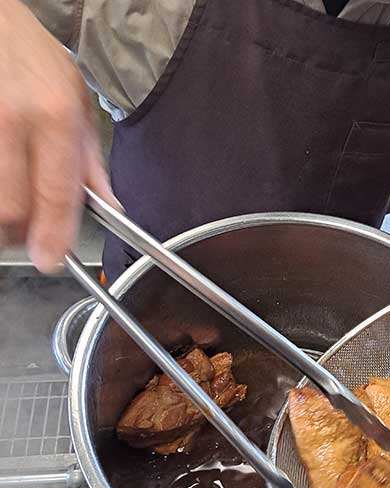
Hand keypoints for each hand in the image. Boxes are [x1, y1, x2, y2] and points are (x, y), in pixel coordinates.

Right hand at [0, 0, 115, 272]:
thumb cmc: (31, 56)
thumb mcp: (76, 100)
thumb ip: (90, 160)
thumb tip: (109, 207)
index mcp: (54, 117)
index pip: (57, 195)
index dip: (54, 237)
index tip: (51, 260)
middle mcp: (11, 121)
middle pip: (9, 210)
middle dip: (18, 234)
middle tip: (27, 235)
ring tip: (10, 209)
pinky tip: (1, 186)